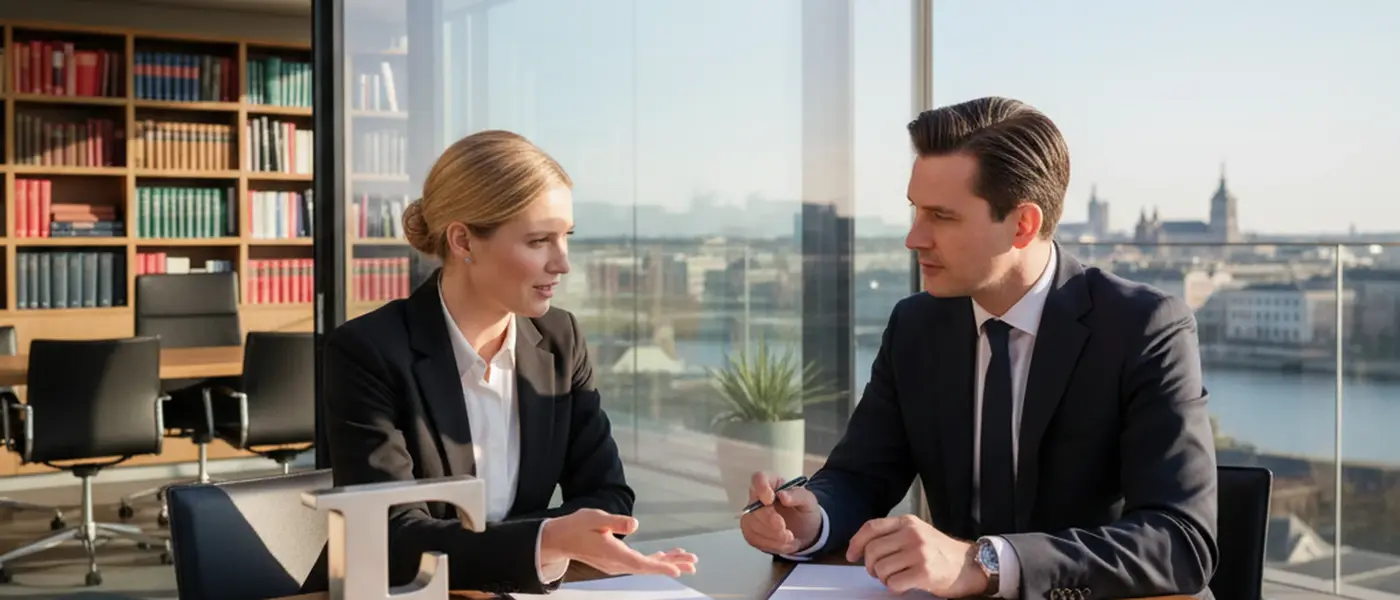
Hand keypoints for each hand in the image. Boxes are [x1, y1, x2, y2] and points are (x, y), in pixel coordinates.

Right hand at [540, 509, 697, 576]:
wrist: (560, 539)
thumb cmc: (577, 526)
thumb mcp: (595, 518)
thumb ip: (615, 522)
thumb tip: (635, 524)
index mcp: (613, 553)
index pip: (640, 563)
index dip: (660, 566)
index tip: (678, 570)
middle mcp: (617, 563)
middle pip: (648, 567)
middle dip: (672, 564)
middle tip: (693, 563)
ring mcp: (617, 564)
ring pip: (646, 565)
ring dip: (666, 562)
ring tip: (687, 560)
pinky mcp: (617, 561)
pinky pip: (640, 562)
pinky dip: (655, 559)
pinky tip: (666, 556)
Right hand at [739, 472, 821, 554]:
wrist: (805, 531)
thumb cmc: (805, 511)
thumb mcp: (809, 501)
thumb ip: (798, 496)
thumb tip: (783, 496)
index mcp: (772, 483)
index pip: (758, 478)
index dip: (761, 489)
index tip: (770, 500)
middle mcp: (758, 497)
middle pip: (754, 507)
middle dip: (770, 521)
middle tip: (787, 532)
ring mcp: (752, 515)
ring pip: (752, 525)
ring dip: (773, 536)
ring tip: (791, 540)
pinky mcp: (750, 532)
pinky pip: (753, 539)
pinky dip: (771, 545)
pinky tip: (784, 545)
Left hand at [845, 515, 987, 596]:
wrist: (969, 565)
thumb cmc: (941, 552)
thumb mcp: (917, 533)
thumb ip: (893, 535)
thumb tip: (862, 548)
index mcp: (907, 522)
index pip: (871, 527)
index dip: (856, 542)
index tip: (851, 555)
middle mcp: (912, 534)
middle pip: (872, 551)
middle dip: (871, 566)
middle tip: (879, 572)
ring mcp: (919, 553)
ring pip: (880, 569)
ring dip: (884, 578)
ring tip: (896, 577)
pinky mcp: (924, 572)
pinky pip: (893, 583)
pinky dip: (894, 587)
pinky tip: (905, 584)